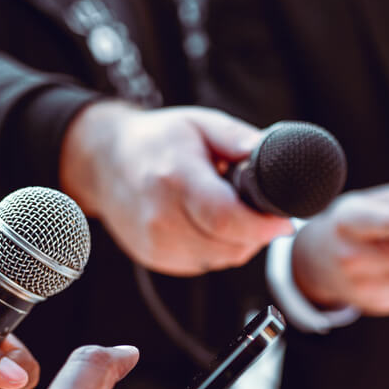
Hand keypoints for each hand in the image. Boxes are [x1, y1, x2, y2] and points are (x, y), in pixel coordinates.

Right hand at [60, 102, 292, 275]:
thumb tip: (274, 154)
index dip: (262, 226)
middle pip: (230, 245)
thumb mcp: (200, 124)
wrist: (104, 163)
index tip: (284, 222)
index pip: (225, 218)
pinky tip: (209, 224)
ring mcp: (156, 244)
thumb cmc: (158, 141)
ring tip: (230, 210)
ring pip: (222, 259)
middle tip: (260, 210)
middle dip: (256, 232)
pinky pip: (206, 264)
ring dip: (239, 242)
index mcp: (175, 179)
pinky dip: (218, 248)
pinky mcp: (156, 259)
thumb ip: (239, 139)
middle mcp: (162, 218)